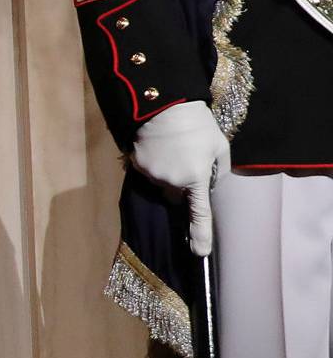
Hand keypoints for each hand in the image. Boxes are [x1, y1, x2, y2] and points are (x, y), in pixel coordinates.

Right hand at [130, 103, 230, 255]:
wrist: (164, 104)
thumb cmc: (198, 124)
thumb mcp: (219, 145)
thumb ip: (219, 169)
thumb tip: (210, 184)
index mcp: (196, 178)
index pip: (199, 214)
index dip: (200, 235)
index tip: (200, 253)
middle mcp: (172, 183)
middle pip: (176, 199)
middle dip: (182, 189)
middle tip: (188, 163)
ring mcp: (152, 176)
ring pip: (162, 186)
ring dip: (169, 175)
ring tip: (173, 149)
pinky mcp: (138, 166)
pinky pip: (148, 174)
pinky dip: (155, 165)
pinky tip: (159, 147)